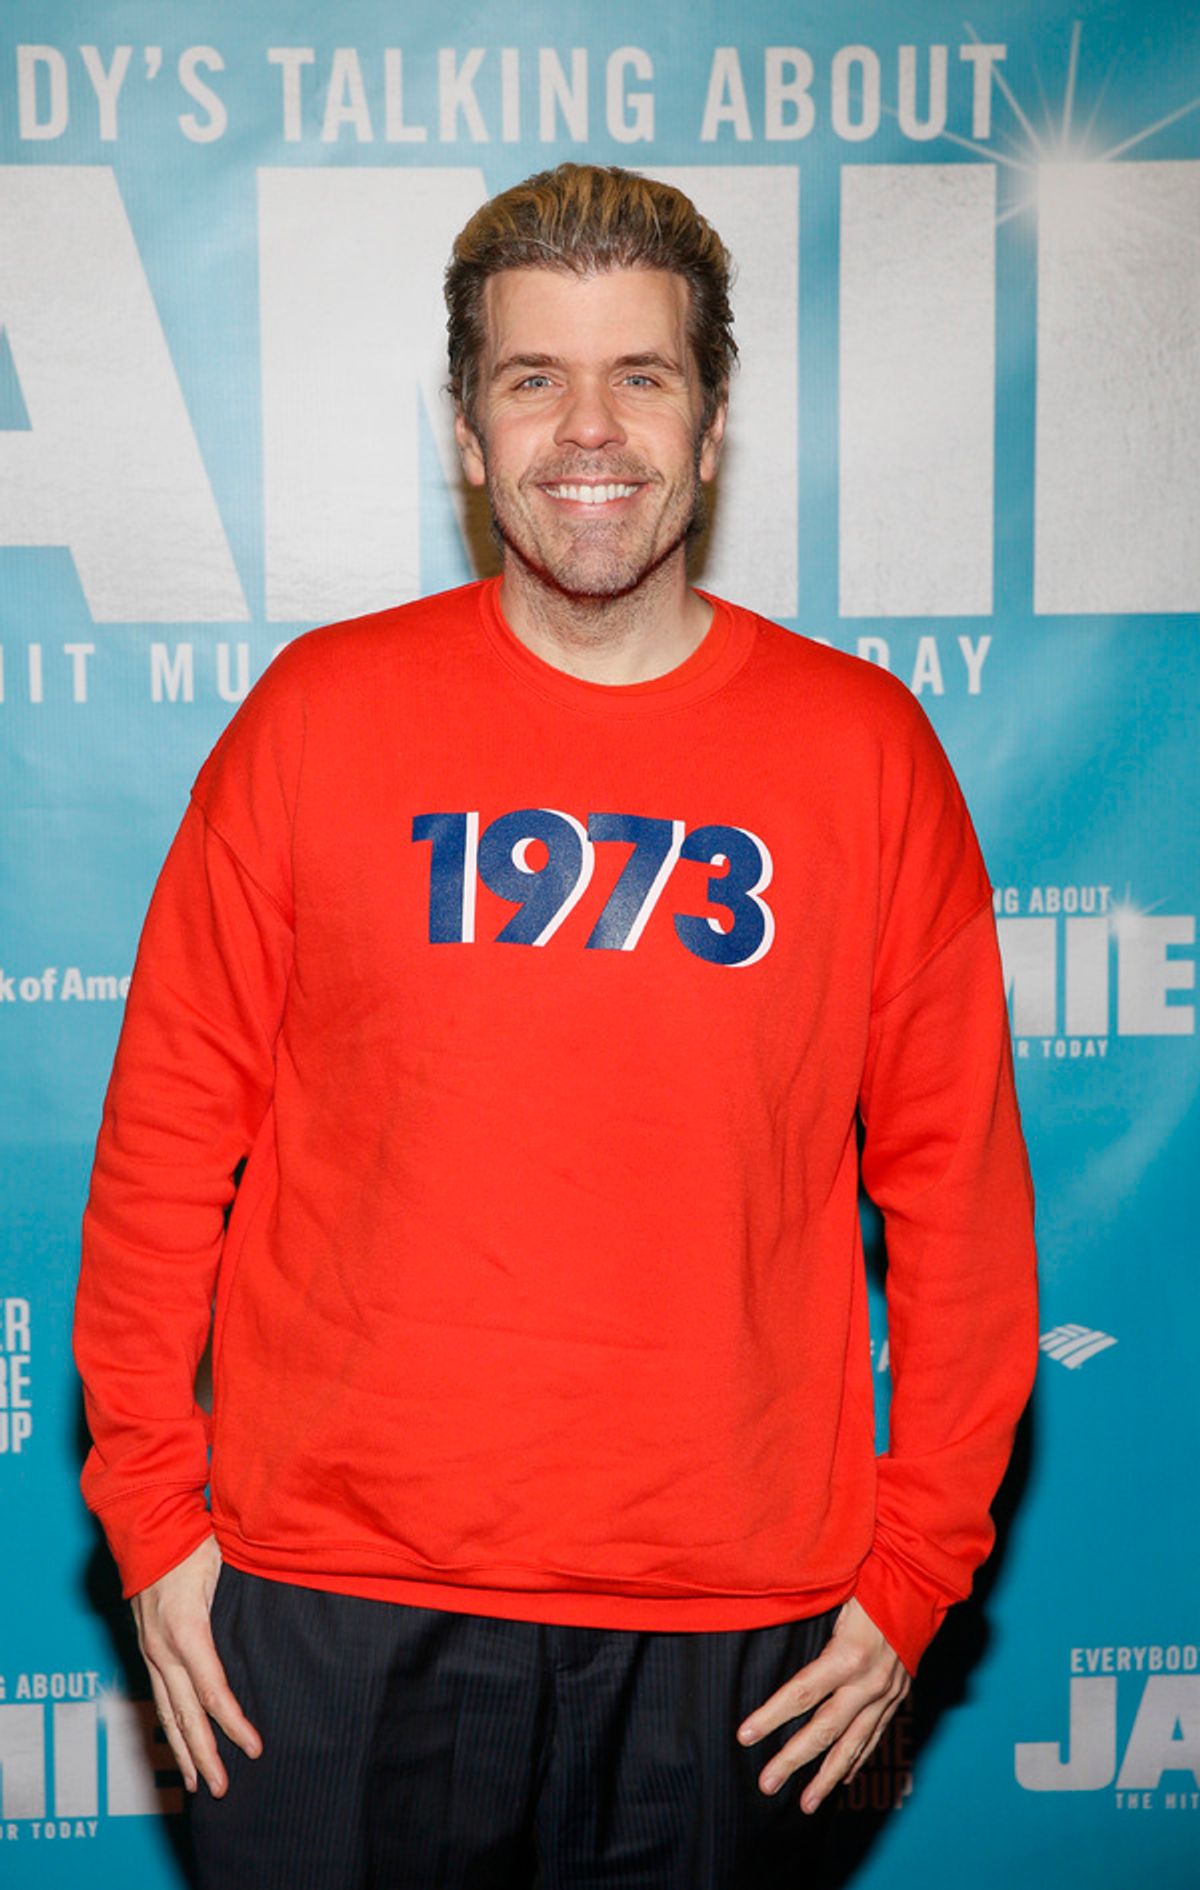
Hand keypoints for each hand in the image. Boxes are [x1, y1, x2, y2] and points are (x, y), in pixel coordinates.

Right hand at [131, 1535, 261, 1796]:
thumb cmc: (192, 1542)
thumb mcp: (225, 1566)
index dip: (234, 1723)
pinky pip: (158, 1696)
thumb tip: (280, 1623)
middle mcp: (163, 1648)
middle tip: (223, 1789)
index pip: (212, 1691)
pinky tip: (178, 1744)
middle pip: (185, 1714)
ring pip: (166, 1712)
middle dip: (206, 1754)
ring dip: (183, 1750)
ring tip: (198, 1783)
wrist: (147, 1527)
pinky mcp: (146, 1648)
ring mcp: (151, 1651)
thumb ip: (245, 1601)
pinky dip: (169, 1726)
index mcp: (187, 1631)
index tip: (254, 1749)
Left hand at [736, 1597, 909, 1813]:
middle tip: (767, 1784)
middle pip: (825, 1729)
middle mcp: (869, 1682)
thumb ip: (808, 1613)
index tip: (744, 1736)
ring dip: (828, 1776)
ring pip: (853, 1743)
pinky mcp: (898, 1695)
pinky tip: (842, 1779)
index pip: (802, 1693)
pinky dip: (857, 1759)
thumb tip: (767, 1616)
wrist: (925, 1583)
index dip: (771, 1716)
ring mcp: (887, 1693)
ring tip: (806, 1804)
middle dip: (794, 1758)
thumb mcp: (837, 1593)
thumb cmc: (873, 1579)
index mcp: (849, 1654)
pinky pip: (875, 1734)